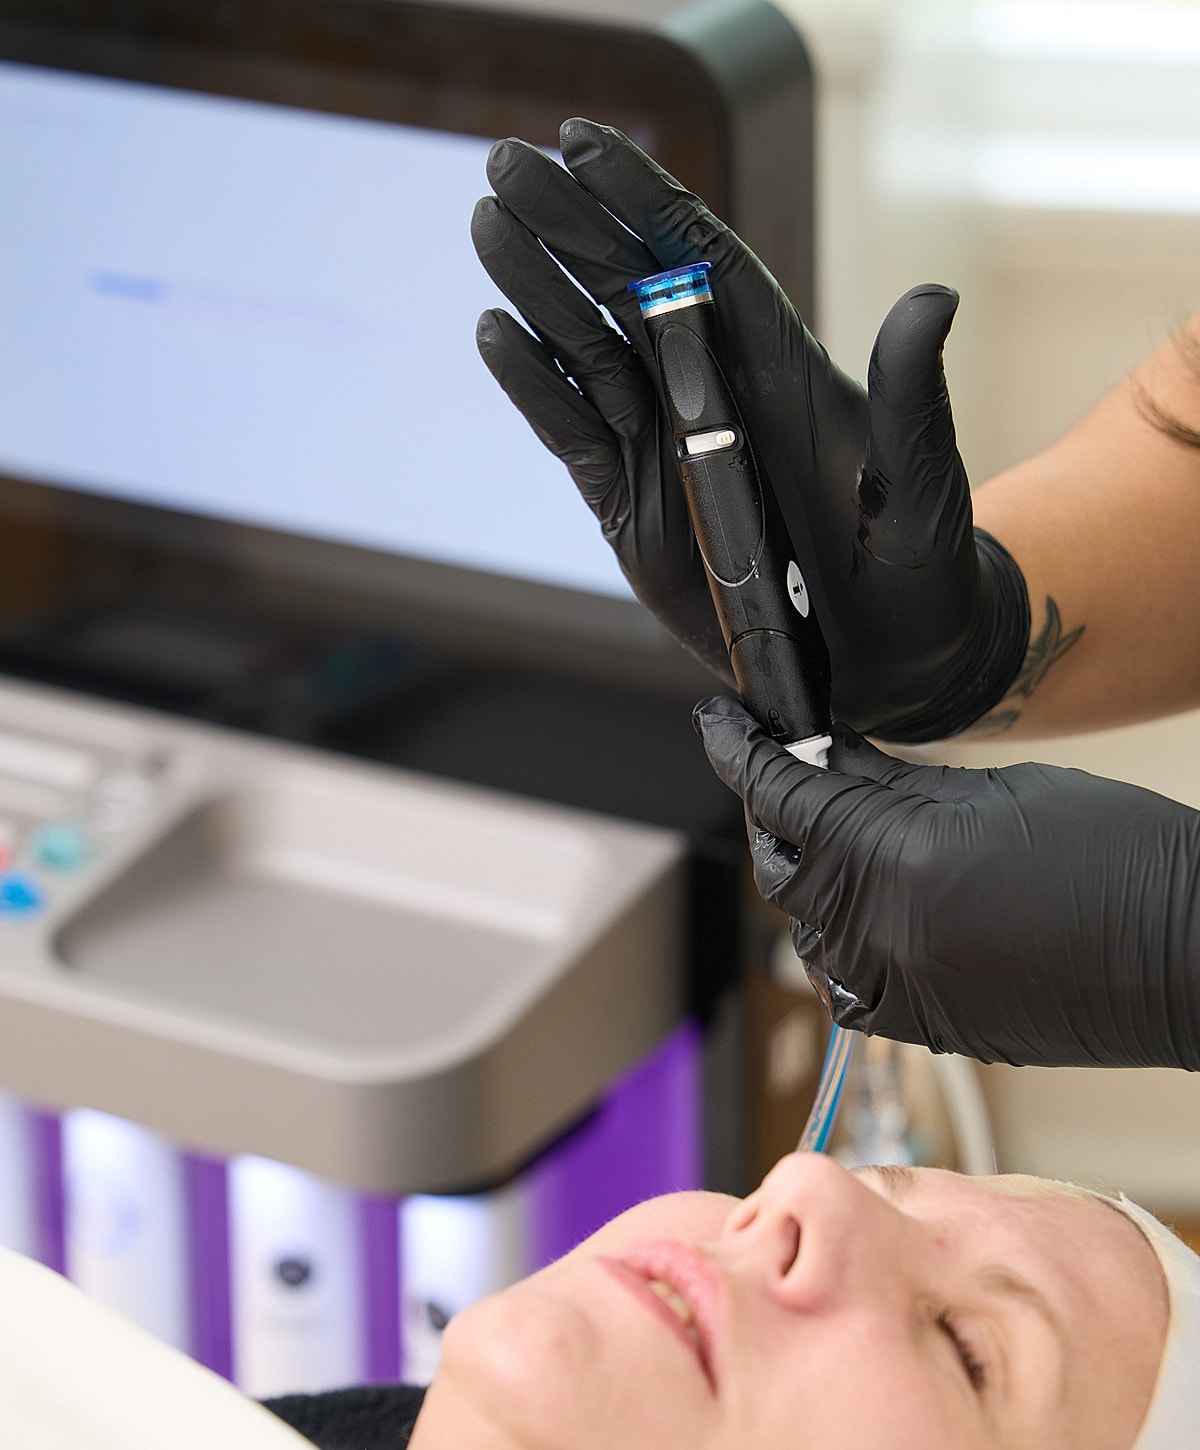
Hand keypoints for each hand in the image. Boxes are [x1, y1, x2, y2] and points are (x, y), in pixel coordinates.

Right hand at [472, 118, 1028, 739]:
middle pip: (629, 290)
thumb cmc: (916, 562)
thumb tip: (931, 301)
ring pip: (588, 354)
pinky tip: (499, 336)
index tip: (585, 142)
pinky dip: (536, 389)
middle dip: (570, 224)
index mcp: (779, 366)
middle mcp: (713, 393)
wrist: (883, 657)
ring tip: (488, 226)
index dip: (645, 199)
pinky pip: (576, 438)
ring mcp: (667, 449)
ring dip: (538, 290)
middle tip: (505, 161)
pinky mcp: (633, 506)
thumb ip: (911, 396)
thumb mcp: (921, 479)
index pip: (703, 260)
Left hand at [693, 694, 1199, 1068]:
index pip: (780, 795)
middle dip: (776, 811)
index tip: (721, 723)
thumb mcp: (991, 791)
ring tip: (840, 829)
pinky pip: (846, 980)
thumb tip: (829, 760)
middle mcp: (879, 935)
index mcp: (892, 862)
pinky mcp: (924, 1026)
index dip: (739, 750)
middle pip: (782, 864)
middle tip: (788, 767)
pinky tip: (869, 903)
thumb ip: (890, 783)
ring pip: (807, 925)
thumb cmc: (1118, 854)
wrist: (1193, 955)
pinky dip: (843, 938)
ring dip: (811, 873)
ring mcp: (899, 990)